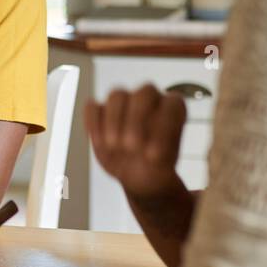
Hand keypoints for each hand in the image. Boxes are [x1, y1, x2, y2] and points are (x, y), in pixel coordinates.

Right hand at [86, 85, 186, 201]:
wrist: (139, 174)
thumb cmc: (156, 164)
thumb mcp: (167, 163)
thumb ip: (162, 152)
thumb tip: (148, 153)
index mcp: (172, 108)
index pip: (173, 102)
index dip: (165, 125)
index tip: (155, 154)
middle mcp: (150, 100)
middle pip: (145, 92)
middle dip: (137, 118)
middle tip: (132, 146)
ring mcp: (125, 104)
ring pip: (117, 95)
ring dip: (113, 120)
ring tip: (114, 146)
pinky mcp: (102, 112)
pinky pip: (93, 108)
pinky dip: (93, 123)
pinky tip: (100, 142)